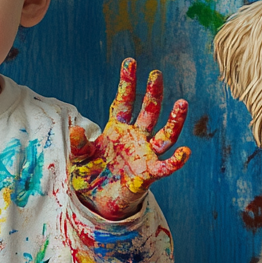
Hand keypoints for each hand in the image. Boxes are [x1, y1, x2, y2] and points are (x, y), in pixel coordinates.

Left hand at [69, 57, 189, 220]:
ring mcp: (144, 154)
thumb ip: (79, 144)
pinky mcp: (149, 174)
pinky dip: (176, 161)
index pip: (124, 101)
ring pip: (165, 134)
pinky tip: (185, 152)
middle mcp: (135, 137)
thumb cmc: (90, 175)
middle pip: (148, 112)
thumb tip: (76, 130)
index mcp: (117, 129)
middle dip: (153, 93)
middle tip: (157, 74)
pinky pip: (166, 166)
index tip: (130, 61)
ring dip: (175, 120)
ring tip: (183, 103)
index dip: (127, 82)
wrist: (97, 201)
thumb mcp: (80, 158)